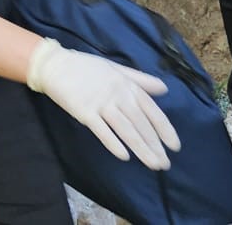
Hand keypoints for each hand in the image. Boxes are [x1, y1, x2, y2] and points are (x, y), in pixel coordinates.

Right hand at [26, 38, 177, 170]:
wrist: (56, 65)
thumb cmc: (87, 68)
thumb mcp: (116, 69)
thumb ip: (140, 80)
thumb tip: (164, 89)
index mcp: (128, 86)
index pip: (152, 111)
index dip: (165, 129)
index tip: (174, 147)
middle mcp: (118, 96)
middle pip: (141, 124)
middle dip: (154, 146)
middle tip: (164, 165)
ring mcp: (101, 104)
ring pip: (126, 130)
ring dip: (141, 148)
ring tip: (152, 164)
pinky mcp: (84, 112)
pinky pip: (102, 131)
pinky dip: (113, 143)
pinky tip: (124, 156)